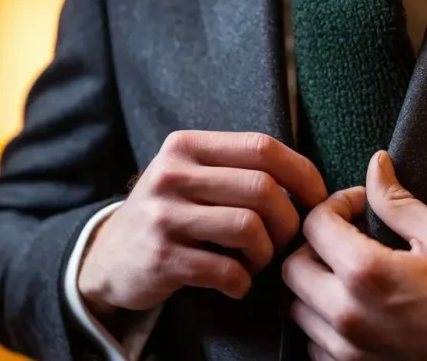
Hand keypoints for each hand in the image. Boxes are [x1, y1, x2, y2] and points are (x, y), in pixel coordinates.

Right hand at [78, 131, 326, 319]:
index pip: (261, 146)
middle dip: (288, 220)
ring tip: (257, 260)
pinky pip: (227, 270)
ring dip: (266, 253)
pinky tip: (236, 282)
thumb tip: (311, 183)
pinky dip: (242, 282)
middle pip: (262, 188)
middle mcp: (172, 175)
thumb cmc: (171, 212)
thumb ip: (239, 168)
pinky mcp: (162, 259)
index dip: (301, 172)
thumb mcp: (192, 174)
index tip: (316, 197)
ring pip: (249, 228)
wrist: (109, 257)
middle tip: (284, 240)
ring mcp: (163, 217)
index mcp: (187, 145)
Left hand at [282, 151, 426, 360]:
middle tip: (346, 239)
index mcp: (367, 273)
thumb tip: (376, 166)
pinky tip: (353, 310)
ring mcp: (345, 349)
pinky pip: (312, 342)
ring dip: (314, 286)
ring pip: (297, 308)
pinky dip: (322, 323)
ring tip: (347, 276)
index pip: (314, 225)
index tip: (357, 207)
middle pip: (292, 267)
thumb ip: (399, 203)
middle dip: (314, 246)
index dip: (334, 205)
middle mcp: (346, 314)